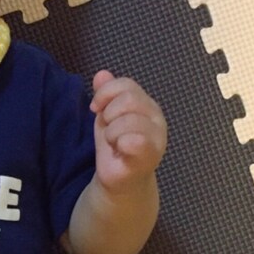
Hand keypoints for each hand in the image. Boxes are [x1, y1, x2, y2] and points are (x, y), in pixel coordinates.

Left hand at [89, 70, 167, 193]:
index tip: (95, 108)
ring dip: (111, 133)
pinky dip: (120, 143)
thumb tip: (101, 74)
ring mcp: (157, 137)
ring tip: (115, 144)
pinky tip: (120, 150)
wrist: (119, 179)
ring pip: (127, 120)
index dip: (105, 94)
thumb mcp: (106, 115)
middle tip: (108, 130)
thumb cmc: (115, 146)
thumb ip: (106, 94)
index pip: (126, 84)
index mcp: (147, 104)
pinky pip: (134, 140)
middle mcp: (157, 118)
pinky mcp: (150, 156)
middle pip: (129, 99)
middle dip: (109, 114)